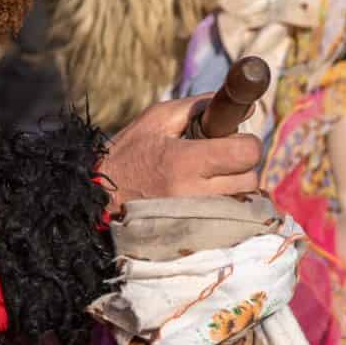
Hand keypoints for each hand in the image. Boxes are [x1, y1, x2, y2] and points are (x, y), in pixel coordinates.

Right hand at [97, 97, 263, 216]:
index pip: (246, 152)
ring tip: (208, 180)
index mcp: (185, 161)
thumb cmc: (128, 155)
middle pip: (249, 178)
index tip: (233, 141)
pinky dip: (224, 208)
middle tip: (220, 160)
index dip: (246, 143)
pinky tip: (204, 199)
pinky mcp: (194, 236)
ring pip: (241, 202)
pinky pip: (228, 221)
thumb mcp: (156, 120)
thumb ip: (198, 108)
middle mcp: (194, 193)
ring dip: (233, 189)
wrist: (95, 199)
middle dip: (241, 166)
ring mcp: (195, 219)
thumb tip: (244, 108)